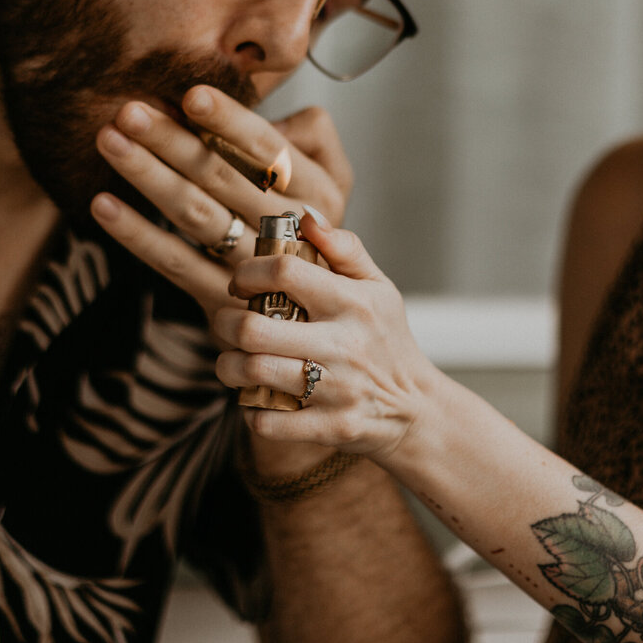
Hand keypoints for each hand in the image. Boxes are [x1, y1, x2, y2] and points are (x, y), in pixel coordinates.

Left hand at [90, 85, 352, 321]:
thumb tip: (272, 111)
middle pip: (223, 177)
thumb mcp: (336, 177)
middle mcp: (288, 228)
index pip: (269, 150)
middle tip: (130, 111)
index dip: (230, 121)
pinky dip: (137, 234)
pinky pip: (175, 263)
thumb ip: (313, 134)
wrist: (318, 314)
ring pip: (196, 215)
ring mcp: (253, 268)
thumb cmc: (315, 226)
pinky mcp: (222, 298)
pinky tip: (104, 205)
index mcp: (317, 192)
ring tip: (110, 142)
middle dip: (173, 141)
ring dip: (148, 177)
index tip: (192, 95)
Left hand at [213, 210, 442, 462]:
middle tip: (227, 324)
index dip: (248, 272)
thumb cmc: (389, 341)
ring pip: (254, 373)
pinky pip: (268, 421)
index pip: (284, 272)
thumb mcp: (379, 288)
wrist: (417, 409)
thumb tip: (305, 216)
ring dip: (228, 367)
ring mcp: (337, 389)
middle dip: (225, 324)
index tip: (241, 284)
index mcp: (352, 302)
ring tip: (232, 361)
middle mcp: (344, 344)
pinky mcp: (331, 426)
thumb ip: (343, 248)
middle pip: (255, 329)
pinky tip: (255, 398)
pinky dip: (250, 411)